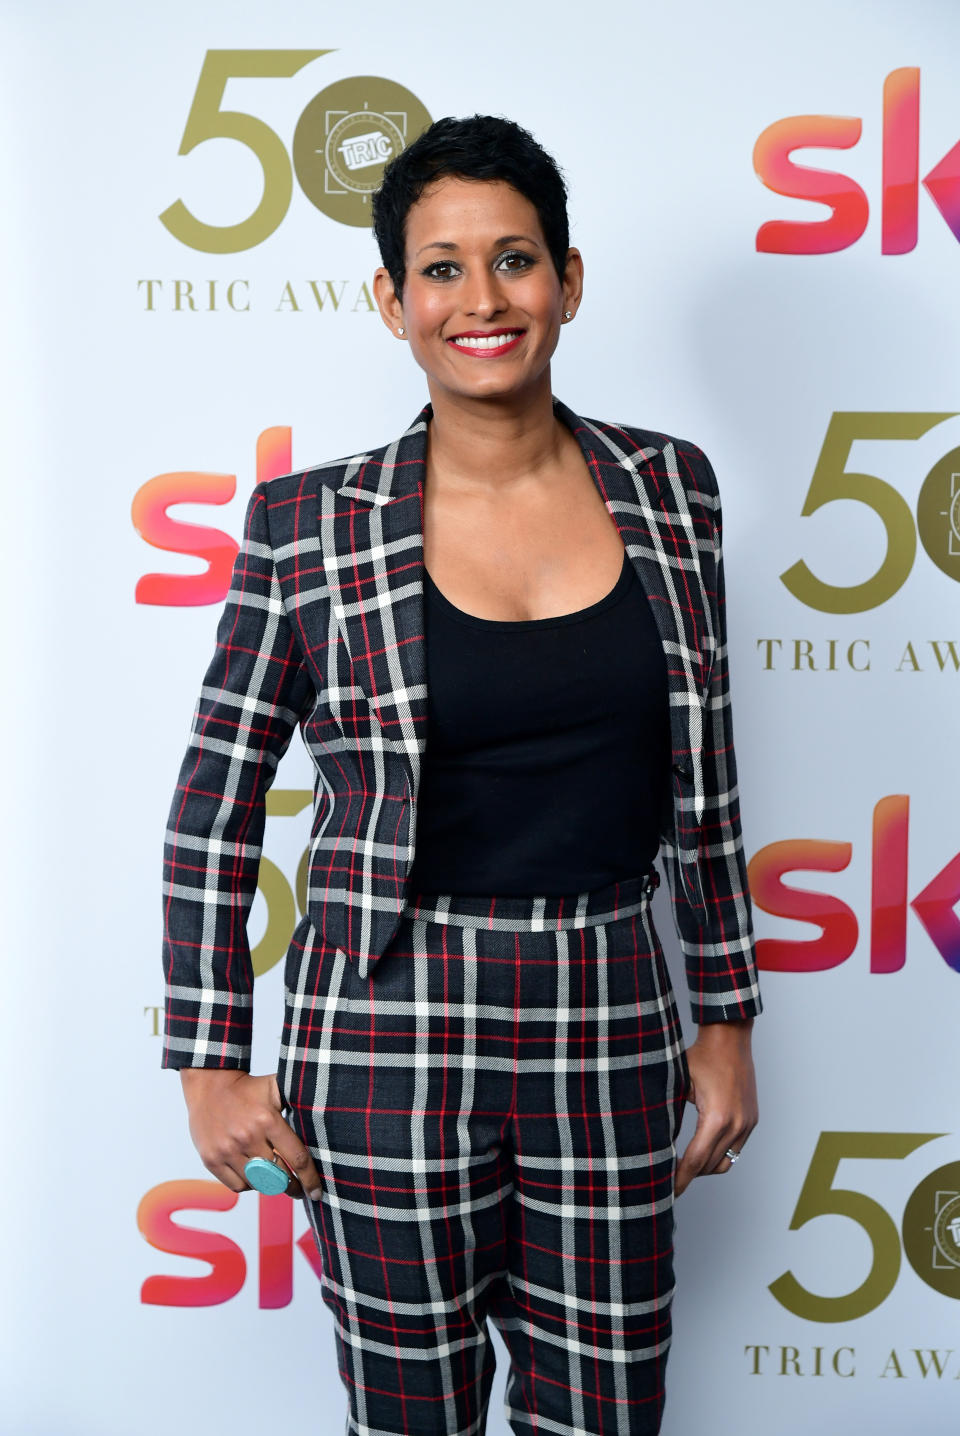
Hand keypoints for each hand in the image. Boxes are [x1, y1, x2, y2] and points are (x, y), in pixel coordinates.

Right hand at [179, 1069, 322, 1200]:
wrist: (209, 1086)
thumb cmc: (248, 1089)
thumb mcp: (275, 1088)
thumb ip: (298, 1101)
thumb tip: (326, 1113)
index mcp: (268, 1120)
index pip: (296, 1158)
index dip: (310, 1179)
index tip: (316, 1192)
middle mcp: (247, 1137)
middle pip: (278, 1176)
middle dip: (293, 1187)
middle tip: (299, 1189)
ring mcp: (227, 1150)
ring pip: (258, 1184)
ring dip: (270, 1185)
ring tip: (276, 1179)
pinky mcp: (211, 1160)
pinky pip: (238, 1186)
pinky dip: (249, 1185)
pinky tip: (254, 1175)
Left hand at [674, 1019, 757, 1196]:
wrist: (730, 1038)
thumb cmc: (702, 1056)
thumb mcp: (679, 1085)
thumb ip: (670, 1115)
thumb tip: (654, 1140)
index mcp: (717, 1119)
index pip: (695, 1161)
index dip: (680, 1179)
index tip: (668, 1191)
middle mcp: (736, 1125)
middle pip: (710, 1166)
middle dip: (690, 1176)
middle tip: (669, 1181)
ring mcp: (747, 1124)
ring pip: (725, 1162)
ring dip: (705, 1168)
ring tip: (684, 1167)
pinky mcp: (751, 1120)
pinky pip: (736, 1149)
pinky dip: (718, 1155)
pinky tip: (702, 1151)